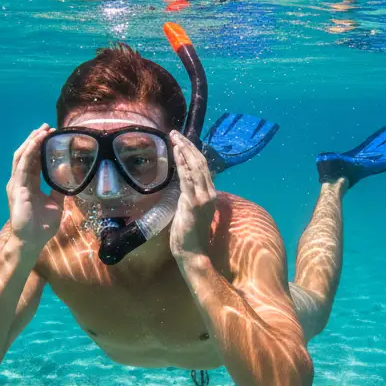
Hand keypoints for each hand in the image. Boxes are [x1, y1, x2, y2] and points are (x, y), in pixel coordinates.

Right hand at [6, 125, 63, 257]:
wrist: (32, 240)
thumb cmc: (42, 226)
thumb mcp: (56, 204)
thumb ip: (59, 189)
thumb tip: (65, 174)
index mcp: (29, 184)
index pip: (33, 161)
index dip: (41, 148)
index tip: (51, 136)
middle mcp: (21, 182)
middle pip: (26, 155)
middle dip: (35, 140)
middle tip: (47, 127)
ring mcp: (17, 184)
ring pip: (22, 156)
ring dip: (32, 142)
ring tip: (42, 130)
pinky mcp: (17, 187)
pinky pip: (23, 165)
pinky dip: (30, 152)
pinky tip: (37, 142)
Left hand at [169, 131, 216, 263]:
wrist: (192, 252)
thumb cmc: (188, 234)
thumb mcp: (188, 209)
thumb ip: (187, 194)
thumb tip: (182, 182)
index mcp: (210, 194)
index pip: (203, 168)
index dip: (193, 152)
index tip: (182, 141)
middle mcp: (210, 193)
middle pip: (201, 162)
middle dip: (188, 146)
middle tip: (176, 133)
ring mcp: (203, 198)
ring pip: (196, 167)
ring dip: (184, 150)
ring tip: (175, 137)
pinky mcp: (194, 203)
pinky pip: (188, 179)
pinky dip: (182, 164)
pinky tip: (176, 152)